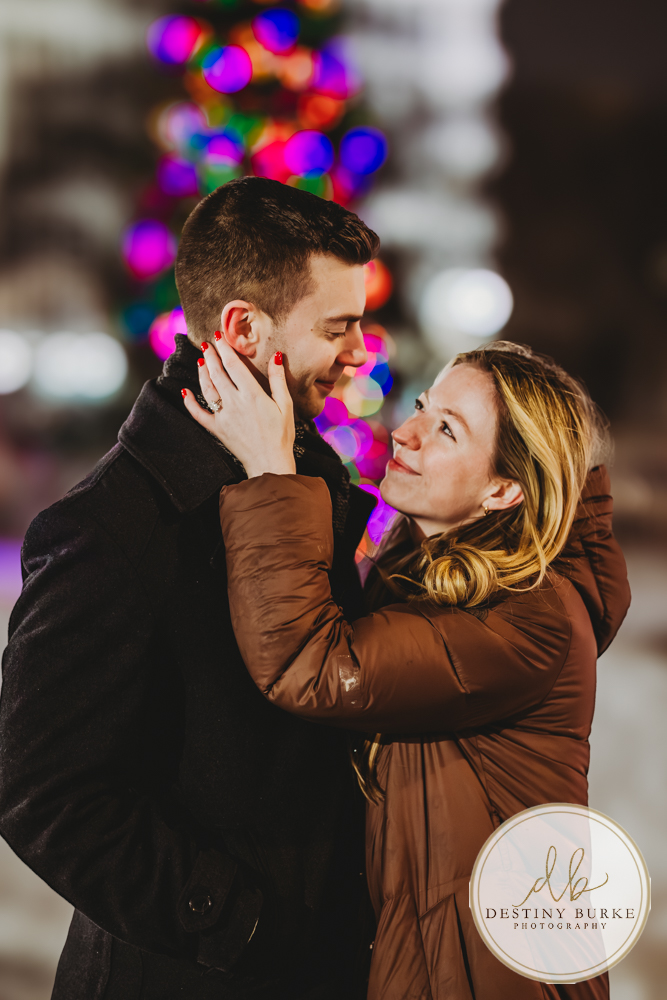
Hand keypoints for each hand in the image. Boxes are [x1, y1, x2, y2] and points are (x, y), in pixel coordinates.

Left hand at [182, 335, 295, 478]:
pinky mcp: (216, 429)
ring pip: (207, 389)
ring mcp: (223, 416)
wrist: (269, 463)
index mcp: (252, 394)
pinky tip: (185, 392)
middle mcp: (234, 402)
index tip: (219, 336)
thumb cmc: (281, 435)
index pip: (233, 365)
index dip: (225, 348)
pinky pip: (198, 414)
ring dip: (202, 373)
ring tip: (201, 361)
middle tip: (207, 344)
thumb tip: (276, 356)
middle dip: (211, 356)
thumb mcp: (285, 405)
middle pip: (217, 373)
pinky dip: (190, 402)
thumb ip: (278, 380)